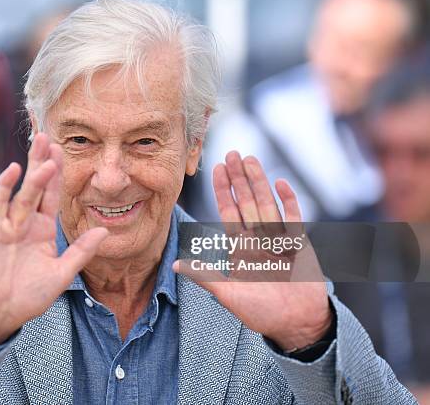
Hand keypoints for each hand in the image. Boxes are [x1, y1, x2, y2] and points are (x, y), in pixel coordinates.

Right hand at [0, 133, 107, 355]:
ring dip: (32, 171)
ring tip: (40, 148)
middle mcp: (27, 222)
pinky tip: (12, 171)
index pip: (54, 196)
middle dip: (42, 162)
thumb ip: (81, 251)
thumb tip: (105, 231)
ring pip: (23, 192)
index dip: (59, 175)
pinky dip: (4, 188)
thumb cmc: (30, 296)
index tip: (64, 151)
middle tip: (48, 137)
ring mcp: (9, 224)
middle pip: (37, 186)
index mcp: (44, 229)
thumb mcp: (62, 273)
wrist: (0, 312)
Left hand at [174, 151, 331, 350]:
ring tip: (251, 159)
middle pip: (246, 202)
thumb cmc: (261, 312)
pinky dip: (289, 201)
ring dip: (259, 182)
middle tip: (232, 152)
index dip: (222, 191)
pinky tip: (280, 183)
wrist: (297, 324)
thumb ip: (205, 276)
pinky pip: (294, 218)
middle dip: (239, 178)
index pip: (228, 213)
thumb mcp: (228, 294)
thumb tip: (176, 265)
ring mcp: (279, 240)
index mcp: (240, 249)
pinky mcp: (300, 244)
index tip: (216, 168)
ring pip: (267, 204)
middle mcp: (258, 240)